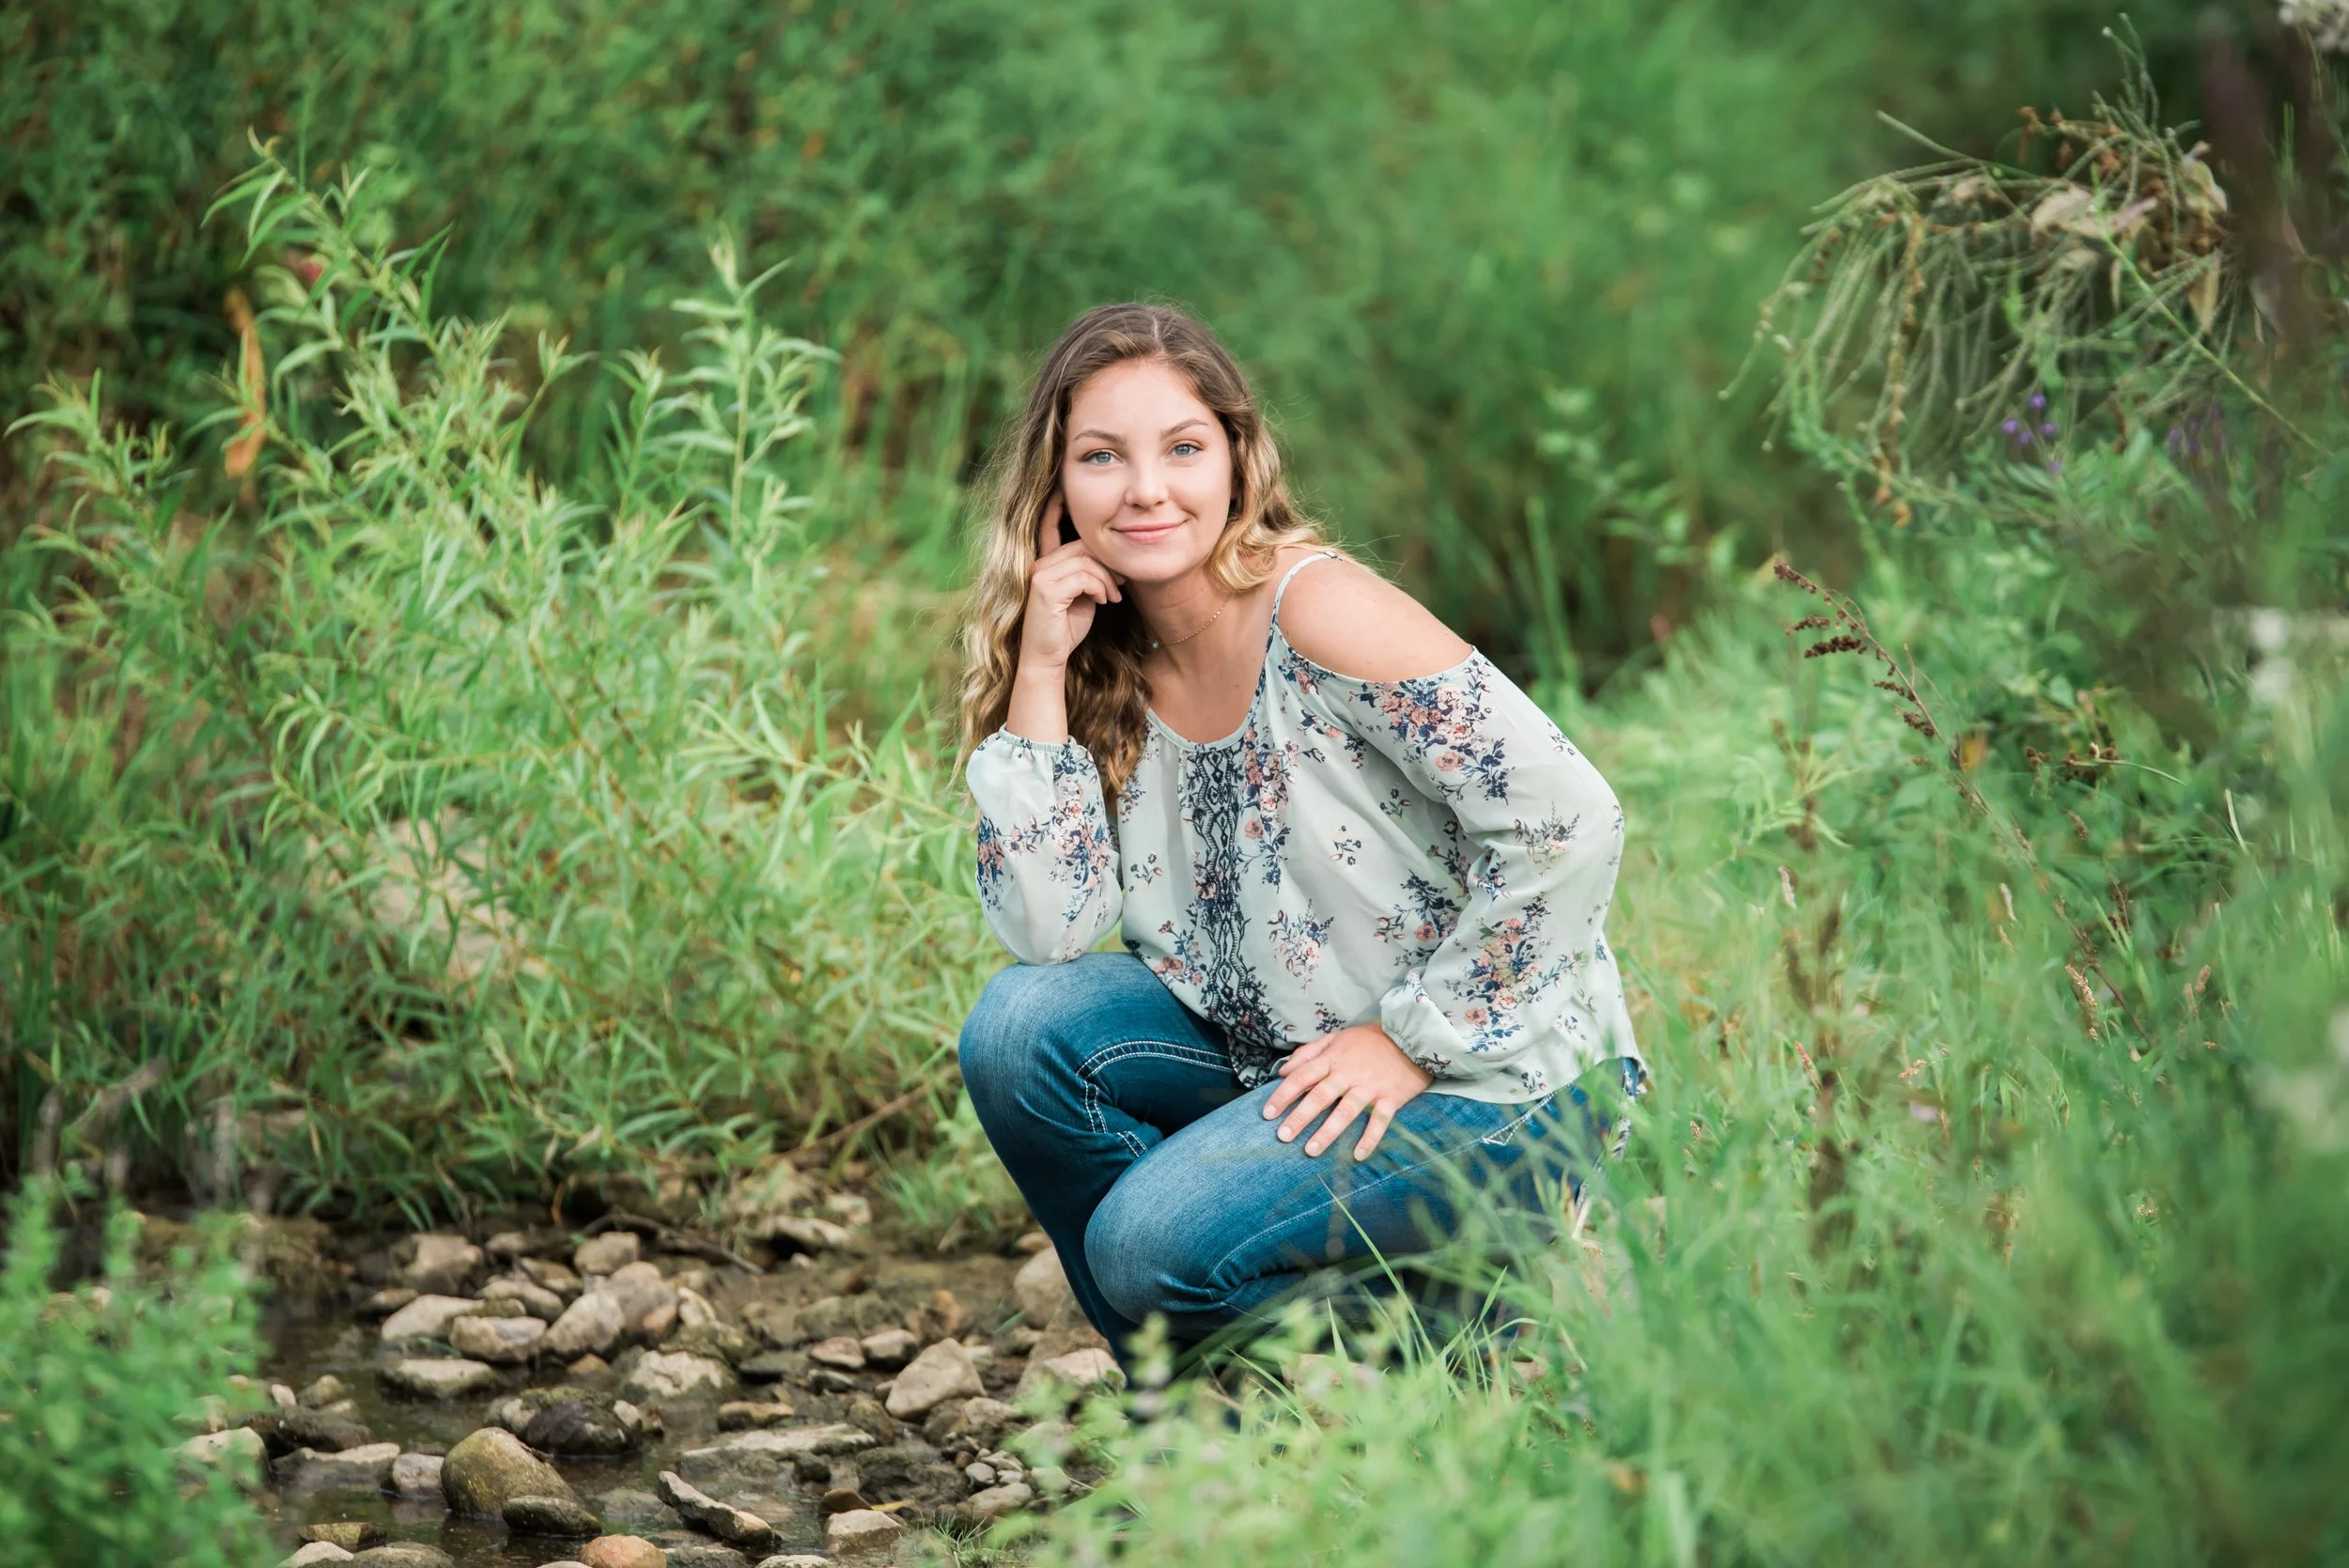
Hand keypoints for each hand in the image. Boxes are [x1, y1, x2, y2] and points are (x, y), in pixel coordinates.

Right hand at [1020, 494, 1122, 670]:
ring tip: (1114, 596)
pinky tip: (1104, 602)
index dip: (1057, 505)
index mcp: (1044, 563)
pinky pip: (1084, 576)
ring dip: (1107, 578)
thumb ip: (1088, 572)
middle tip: (1120, 582)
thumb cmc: (1067, 627)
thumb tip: (1109, 556)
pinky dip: (1101, 588)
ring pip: (1086, 559)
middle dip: (1107, 561)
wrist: (1049, 658)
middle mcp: (1037, 564)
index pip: (1048, 525)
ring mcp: (1039, 575)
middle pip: (1083, 544)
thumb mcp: (1082, 594)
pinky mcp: (1044, 590)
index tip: (1065, 487)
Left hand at [1263, 1024, 1434, 1159]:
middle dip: (1299, 1117)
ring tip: (1311, 1150)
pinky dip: (1370, 1138)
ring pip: (1346, 1111)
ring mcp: (1371, 1086)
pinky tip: (1358, 1155)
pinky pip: (1380, 1120)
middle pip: (1320, 1096)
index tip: (1267, 1113)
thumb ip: (1309, 1052)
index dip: (1283, 1095)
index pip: (1302, 1076)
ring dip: (1328, 1132)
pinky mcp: (1391, 1097)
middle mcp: (1349, 1073)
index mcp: (1333, 1058)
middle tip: (1282, 1136)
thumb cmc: (1371, 1039)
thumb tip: (1283, 1070)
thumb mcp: (1337, 1037)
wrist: (1413, 1036)